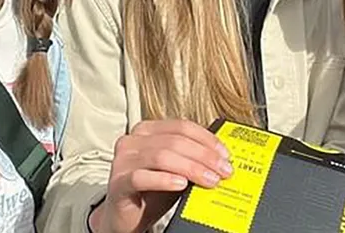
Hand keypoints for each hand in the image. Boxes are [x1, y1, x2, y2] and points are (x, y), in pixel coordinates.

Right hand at [89, 120, 232, 232]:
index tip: (225, 155)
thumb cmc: (151, 192)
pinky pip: (142, 177)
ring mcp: (123, 160)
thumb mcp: (176, 171)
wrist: (128, 217)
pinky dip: (164, 180)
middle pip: (175, 141)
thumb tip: (221, 158)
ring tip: (209, 180)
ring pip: (162, 156)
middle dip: (204, 156)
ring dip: (191, 168)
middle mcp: (133, 141)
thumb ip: (192, 160)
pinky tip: (181, 185)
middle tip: (223, 170)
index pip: (181, 126)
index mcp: (147, 130)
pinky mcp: (118, 182)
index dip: (206, 139)